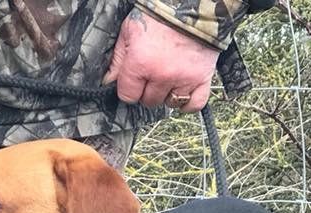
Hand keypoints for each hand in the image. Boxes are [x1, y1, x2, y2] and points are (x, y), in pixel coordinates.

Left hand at [104, 9, 218, 111]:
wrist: (192, 4)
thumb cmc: (159, 14)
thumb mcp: (130, 29)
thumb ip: (118, 58)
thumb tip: (109, 80)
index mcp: (141, 62)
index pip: (128, 95)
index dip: (129, 88)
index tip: (134, 80)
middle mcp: (162, 74)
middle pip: (149, 101)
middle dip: (148, 89)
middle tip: (153, 73)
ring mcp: (183, 79)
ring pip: (169, 103)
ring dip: (167, 94)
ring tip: (169, 76)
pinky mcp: (201, 79)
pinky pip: (193, 104)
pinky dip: (188, 101)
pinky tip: (182, 89)